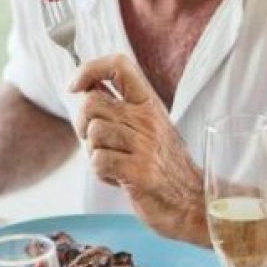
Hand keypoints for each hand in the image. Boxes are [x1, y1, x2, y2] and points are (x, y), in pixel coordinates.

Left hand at [70, 54, 205, 243]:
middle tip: (97, 142)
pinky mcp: (140, 171)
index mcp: (149, 103)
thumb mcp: (147, 126)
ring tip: (114, 162)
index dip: (89, 69)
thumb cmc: (162, 164)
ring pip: (93, 133)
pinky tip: (118, 177)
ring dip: (94, 152)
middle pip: (92, 103)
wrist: (191, 201)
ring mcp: (145, 145)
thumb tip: (85, 85)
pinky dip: (101, 173)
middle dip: (82, 124)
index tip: (75, 86)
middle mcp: (148, 119)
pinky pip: (98, 161)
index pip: (119, 65)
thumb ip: (119, 106)